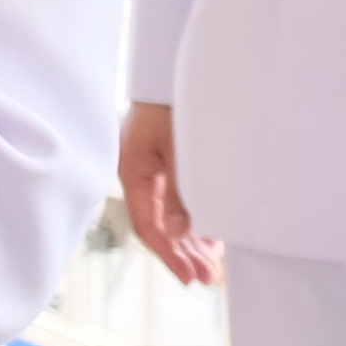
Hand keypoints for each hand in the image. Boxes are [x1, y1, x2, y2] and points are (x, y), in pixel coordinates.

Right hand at [118, 102, 215, 287]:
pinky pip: (181, 202)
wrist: (171, 68)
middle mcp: (142, 176)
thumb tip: (182, 232)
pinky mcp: (171, 164)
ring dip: (191, 243)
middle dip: (183, 254)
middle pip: (160, 226)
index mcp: (133, 171)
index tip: (188, 276)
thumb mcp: (177, 147)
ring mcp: (156, 170)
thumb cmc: (171, 101)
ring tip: (211, 268)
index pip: (148, 225)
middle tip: (206, 278)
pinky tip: (212, 242)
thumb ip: (179, 189)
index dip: (168, 254)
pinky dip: (196, 223)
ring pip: (172, 217)